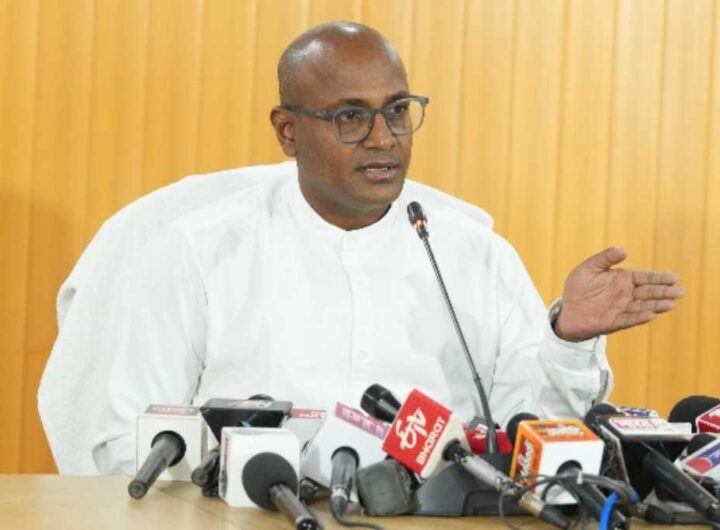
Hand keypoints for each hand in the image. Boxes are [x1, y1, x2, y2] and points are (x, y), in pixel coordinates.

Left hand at [554, 247, 684, 341]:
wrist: (567, 310)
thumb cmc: (578, 287)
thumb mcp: (589, 267)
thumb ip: (605, 258)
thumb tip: (624, 250)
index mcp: (622, 279)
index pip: (645, 277)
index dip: (659, 278)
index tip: (674, 277)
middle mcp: (625, 294)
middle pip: (649, 292)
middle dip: (664, 292)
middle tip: (681, 292)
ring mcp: (621, 308)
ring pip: (643, 306)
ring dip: (657, 305)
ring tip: (671, 304)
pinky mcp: (613, 322)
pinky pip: (628, 319)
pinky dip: (639, 317)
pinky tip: (651, 314)